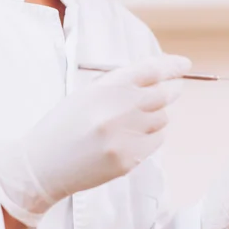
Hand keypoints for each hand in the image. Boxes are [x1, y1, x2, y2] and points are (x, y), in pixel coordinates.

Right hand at [0, 54, 190, 224]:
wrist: (43, 164)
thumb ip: (121, 82)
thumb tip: (157, 75)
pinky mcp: (128, 160)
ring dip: (155, 116)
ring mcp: (125, 136)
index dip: (172, 65)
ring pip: (162, 119)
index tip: (185, 65)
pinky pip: (156, 142)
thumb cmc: (65, 123)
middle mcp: (119, 109)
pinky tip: (129, 138)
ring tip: (132, 121)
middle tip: (168, 91)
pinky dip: (150, 137)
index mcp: (108, 87)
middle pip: (164, 94)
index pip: (152, 70)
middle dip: (169, 91)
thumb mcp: (88, 92)